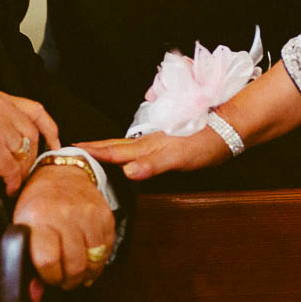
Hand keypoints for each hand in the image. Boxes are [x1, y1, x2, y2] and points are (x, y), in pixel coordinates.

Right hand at [0, 90, 58, 194]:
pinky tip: (7, 186)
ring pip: (23, 154)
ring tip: (13, 180)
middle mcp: (0, 110)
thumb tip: (22, 143)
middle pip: (32, 134)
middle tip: (25, 169)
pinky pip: (12, 169)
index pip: (35, 110)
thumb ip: (2, 121)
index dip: (49, 128)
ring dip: (20, 171)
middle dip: (31, 156)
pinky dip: (12, 181)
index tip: (54, 141)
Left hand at [13, 161, 113, 289]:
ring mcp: (88, 214)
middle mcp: (65, 215)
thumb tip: (36, 294)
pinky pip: (107, 249)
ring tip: (76, 272)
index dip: (49, 277)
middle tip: (62, 279)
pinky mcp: (105, 215)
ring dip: (85, 274)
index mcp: (38, 218)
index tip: (48, 278)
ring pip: (94, 260)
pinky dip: (99, 260)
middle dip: (68, 280)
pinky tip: (89, 259)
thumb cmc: (39, 202)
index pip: (48, 260)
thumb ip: (27, 260)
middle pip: (74, 264)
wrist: (62, 173)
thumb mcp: (23, 226)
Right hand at [75, 127, 230, 179]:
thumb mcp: (179, 158)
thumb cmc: (206, 144)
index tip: (72, 150)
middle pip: (116, 146)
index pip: (114, 151)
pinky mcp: (169, 144)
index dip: (94, 153)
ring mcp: (159, 142)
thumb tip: (128, 172)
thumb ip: (153, 165)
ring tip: (92, 152)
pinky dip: (126, 151)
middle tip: (73, 149)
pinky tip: (128, 155)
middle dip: (94, 148)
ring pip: (126, 145)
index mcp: (148, 147)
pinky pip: (139, 148)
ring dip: (107, 149)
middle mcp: (150, 142)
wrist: (229, 129)